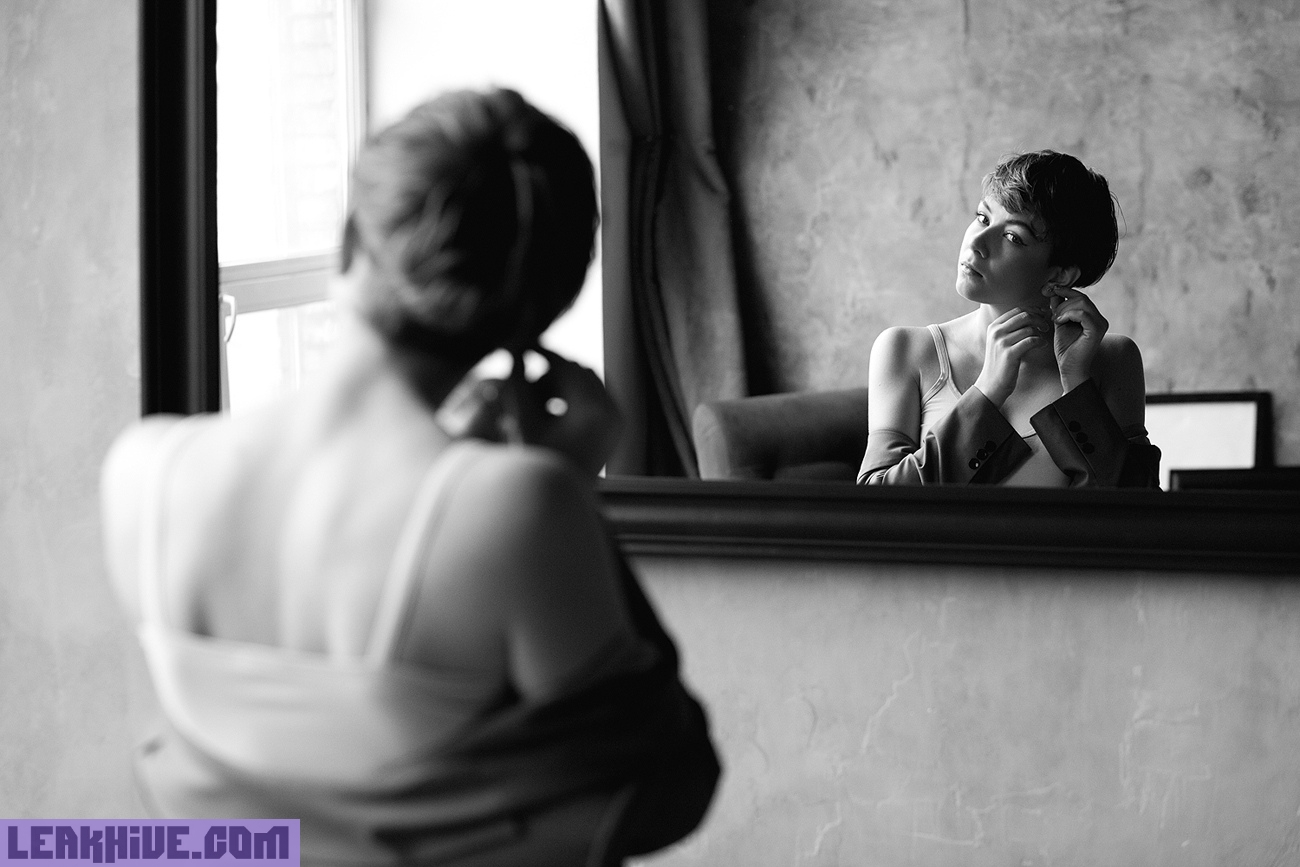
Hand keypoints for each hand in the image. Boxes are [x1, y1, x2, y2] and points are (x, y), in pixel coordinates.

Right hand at [454, 348, 623, 475]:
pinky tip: (552, 401)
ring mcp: (617, 420)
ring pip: (590, 382)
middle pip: (581, 371)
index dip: (543, 353)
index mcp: (590, 410)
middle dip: (554, 366)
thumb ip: (519, 385)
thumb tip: (514, 350)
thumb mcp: (523, 423)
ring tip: (537, 384)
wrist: (563, 499)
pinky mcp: (617, 427)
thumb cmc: (537, 465)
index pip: (565, 366)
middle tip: (528, 363)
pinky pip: (597, 397)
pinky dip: (577, 394)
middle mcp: (611, 412)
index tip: (523, 346)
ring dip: (565, 379)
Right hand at [971, 307, 1051, 407]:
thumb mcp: (1000, 342)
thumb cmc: (1000, 363)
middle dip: (1039, 319)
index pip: (1017, 310)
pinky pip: (1031, 341)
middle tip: (1046, 327)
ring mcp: (1001, 342)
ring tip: (1043, 338)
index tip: (1042, 316)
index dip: (1033, 311)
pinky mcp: (1009, 354)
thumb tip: (1032, 315)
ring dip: (1040, 332)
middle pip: (1024, 316)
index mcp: (994, 327)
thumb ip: (1011, 329)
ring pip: (1029, 328)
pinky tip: (1042, 344)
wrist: (991, 384)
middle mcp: (996, 332)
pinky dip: (1040, 341)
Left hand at [1043, 284, 1107, 391]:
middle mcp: (1099, 319)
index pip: (1080, 297)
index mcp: (1092, 317)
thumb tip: (1054, 292)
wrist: (1069, 368)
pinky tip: (1059, 322)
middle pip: (1081, 297)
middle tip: (1052, 314)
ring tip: (1055, 320)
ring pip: (1082, 303)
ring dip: (1064, 309)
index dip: (1066, 291)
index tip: (1051, 290)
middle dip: (1062, 302)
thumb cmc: (1065, 349)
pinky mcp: (1097, 330)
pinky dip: (1068, 314)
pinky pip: (1083, 313)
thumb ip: (1059, 309)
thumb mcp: (1060, 324)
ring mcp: (1100, 324)